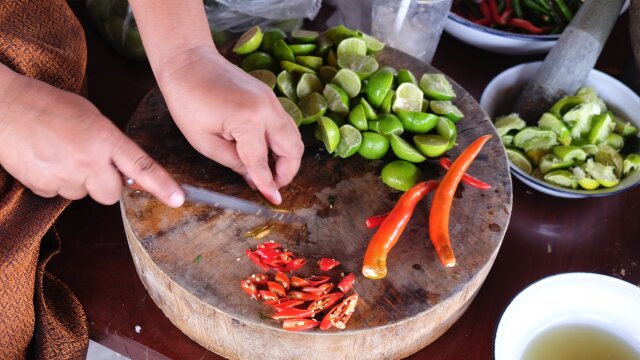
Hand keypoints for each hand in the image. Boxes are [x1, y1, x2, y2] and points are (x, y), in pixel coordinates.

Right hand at [0, 66, 183, 206]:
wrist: (1, 107)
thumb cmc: (46, 105)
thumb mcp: (90, 116)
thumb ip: (111, 143)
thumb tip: (126, 168)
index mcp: (104, 138)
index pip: (141, 167)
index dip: (162, 186)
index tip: (177, 199)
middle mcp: (88, 161)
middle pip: (111, 194)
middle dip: (106, 184)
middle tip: (91, 162)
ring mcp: (64, 177)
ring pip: (84, 194)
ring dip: (79, 181)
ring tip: (61, 153)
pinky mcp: (43, 188)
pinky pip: (60, 194)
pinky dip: (57, 182)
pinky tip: (46, 160)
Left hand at [156, 46, 303, 204]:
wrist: (189, 63)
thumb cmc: (188, 102)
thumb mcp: (206, 143)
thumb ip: (235, 163)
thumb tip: (255, 181)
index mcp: (248, 120)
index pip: (263, 161)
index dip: (268, 184)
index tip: (273, 201)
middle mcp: (268, 109)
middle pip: (292, 149)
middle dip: (287, 172)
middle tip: (273, 186)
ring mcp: (272, 100)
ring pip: (294, 136)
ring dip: (287, 157)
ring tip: (270, 171)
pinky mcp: (269, 97)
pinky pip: (284, 125)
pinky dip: (281, 142)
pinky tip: (266, 153)